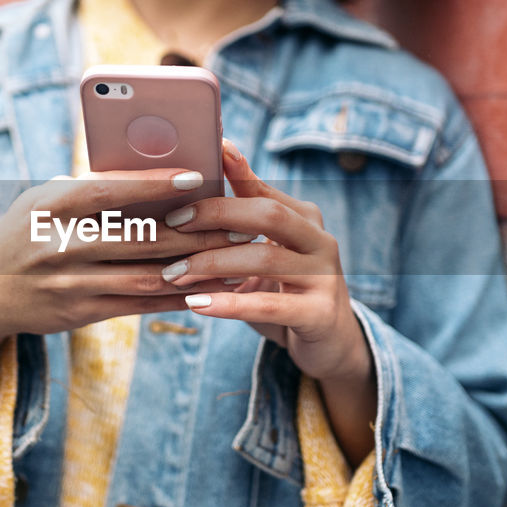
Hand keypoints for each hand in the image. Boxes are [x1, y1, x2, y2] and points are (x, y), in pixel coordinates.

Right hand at [0, 167, 239, 407]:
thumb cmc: (30, 228)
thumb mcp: (47, 199)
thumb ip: (95, 188)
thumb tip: (164, 172)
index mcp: (49, 205)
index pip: (108, 190)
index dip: (154, 184)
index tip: (198, 174)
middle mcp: (57, 245)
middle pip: (138, 238)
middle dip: (195, 233)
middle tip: (239, 224)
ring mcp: (69, 284)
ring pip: (145, 277)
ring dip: (195, 269)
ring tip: (235, 258)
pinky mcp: (80, 313)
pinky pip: (139, 305)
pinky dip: (177, 297)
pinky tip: (208, 288)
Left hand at [159, 141, 371, 386]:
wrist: (331, 341)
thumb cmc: (286, 291)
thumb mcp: (266, 254)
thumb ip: (238, 229)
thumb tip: (185, 200)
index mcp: (305, 218)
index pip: (263, 189)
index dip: (232, 173)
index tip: (196, 164)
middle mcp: (320, 241)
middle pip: (269, 215)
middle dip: (217, 214)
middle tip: (174, 222)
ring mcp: (324, 277)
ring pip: (265, 259)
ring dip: (213, 263)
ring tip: (175, 272)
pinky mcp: (320, 314)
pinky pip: (270, 305)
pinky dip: (230, 304)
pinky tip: (197, 303)